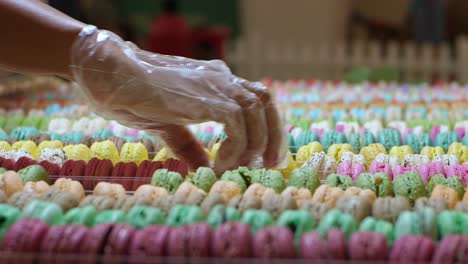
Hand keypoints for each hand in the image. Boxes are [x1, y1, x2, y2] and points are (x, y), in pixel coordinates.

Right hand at [70, 26, 285, 173]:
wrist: (111, 75)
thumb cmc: (134, 97)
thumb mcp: (168, 126)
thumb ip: (190, 145)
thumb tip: (205, 167)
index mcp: (214, 83)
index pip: (255, 99)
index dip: (267, 127)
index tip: (266, 156)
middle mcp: (220, 79)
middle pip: (264, 100)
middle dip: (272, 135)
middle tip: (268, 165)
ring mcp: (214, 84)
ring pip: (256, 110)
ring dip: (254, 144)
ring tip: (234, 168)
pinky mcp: (205, 96)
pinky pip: (237, 123)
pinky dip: (235, 147)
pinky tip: (217, 163)